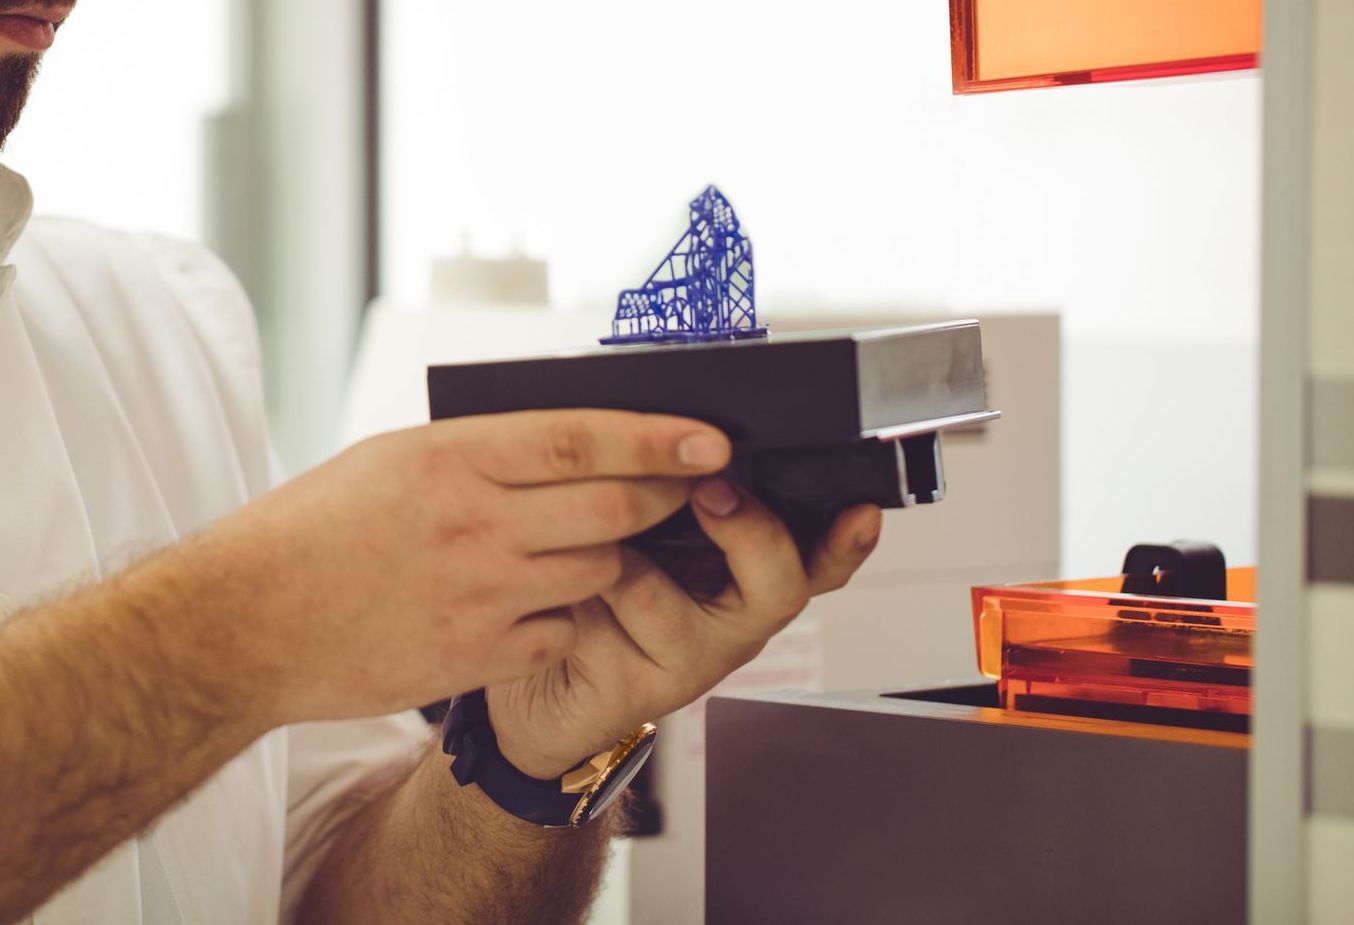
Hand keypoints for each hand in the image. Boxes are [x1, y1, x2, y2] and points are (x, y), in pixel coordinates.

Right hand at [188, 410, 731, 725]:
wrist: (244, 625)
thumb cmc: (314, 530)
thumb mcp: (392, 459)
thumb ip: (479, 452)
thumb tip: (564, 445)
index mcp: (451, 458)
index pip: (581, 437)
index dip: (657, 437)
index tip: (710, 437)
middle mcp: (474, 523)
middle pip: (613, 508)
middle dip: (663, 498)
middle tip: (686, 490)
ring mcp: (480, 594)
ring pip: (599, 571)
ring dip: (615, 558)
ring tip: (601, 547)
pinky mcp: (476, 655)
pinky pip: (561, 630)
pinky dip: (567, 614)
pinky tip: (542, 602)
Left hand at [485, 479, 881, 778]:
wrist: (527, 674)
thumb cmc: (589, 584)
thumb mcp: (639, 524)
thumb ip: (674, 487)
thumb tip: (687, 432)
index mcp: (742, 573)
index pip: (819, 556)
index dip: (848, 539)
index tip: (863, 510)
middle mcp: (729, 618)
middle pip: (783, 586)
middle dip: (754, 532)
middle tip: (713, 490)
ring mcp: (690, 659)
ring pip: (688, 608)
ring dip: (637, 555)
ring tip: (597, 529)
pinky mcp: (642, 686)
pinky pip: (626, 616)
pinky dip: (596, 578)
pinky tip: (568, 569)